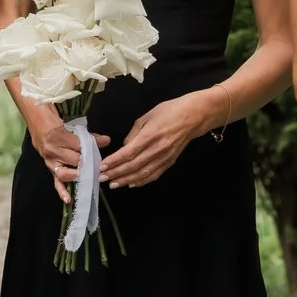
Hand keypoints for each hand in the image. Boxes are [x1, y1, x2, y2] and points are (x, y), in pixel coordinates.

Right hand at [29, 109, 108, 200]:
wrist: (39, 128)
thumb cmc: (57, 126)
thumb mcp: (72, 127)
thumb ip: (90, 136)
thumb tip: (107, 140)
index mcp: (58, 137)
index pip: (78, 145)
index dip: (92, 147)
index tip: (102, 147)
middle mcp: (53, 151)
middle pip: (74, 160)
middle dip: (87, 163)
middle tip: (98, 166)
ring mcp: (51, 162)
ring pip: (64, 173)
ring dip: (78, 176)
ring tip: (88, 177)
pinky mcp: (51, 170)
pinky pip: (56, 183)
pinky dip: (62, 192)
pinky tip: (69, 199)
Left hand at [101, 90, 224, 188]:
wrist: (193, 116)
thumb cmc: (169, 112)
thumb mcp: (147, 116)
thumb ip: (134, 133)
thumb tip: (124, 147)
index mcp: (150, 136)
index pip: (128, 153)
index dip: (114, 162)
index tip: (102, 167)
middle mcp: (157, 149)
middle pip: (133, 166)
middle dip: (116, 173)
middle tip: (102, 178)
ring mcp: (164, 157)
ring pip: (143, 174)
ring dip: (126, 180)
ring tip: (114, 184)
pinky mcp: (170, 162)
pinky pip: (154, 175)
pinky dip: (142, 181)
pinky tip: (132, 184)